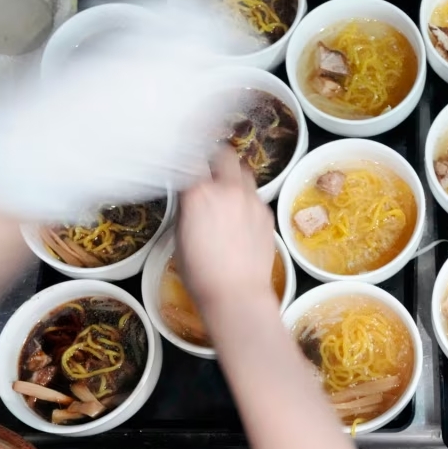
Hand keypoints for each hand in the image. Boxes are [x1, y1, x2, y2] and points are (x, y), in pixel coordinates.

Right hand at [176, 148, 275, 304]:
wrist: (237, 293)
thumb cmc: (200, 272)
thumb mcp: (180, 237)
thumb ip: (187, 208)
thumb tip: (191, 197)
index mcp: (199, 193)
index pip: (191, 160)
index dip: (187, 162)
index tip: (185, 167)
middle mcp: (227, 189)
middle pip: (224, 155)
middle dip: (216, 159)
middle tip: (209, 171)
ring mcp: (251, 199)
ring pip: (244, 172)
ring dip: (234, 176)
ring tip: (226, 193)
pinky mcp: (267, 213)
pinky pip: (255, 196)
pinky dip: (246, 199)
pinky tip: (241, 218)